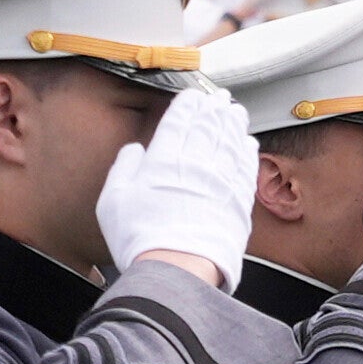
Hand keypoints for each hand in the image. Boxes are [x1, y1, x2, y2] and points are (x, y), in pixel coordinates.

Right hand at [93, 82, 255, 277]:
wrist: (179, 268)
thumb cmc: (142, 237)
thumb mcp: (114, 199)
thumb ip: (124, 168)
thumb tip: (135, 151)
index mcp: (164, 160)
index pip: (179, 122)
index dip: (187, 106)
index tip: (193, 95)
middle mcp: (196, 165)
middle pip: (208, 128)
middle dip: (214, 109)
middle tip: (221, 98)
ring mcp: (221, 182)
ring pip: (230, 143)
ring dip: (234, 124)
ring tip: (236, 111)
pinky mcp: (239, 202)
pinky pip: (246, 168)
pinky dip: (247, 152)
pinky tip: (248, 143)